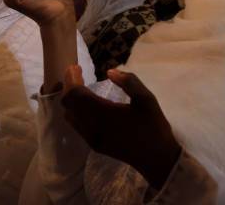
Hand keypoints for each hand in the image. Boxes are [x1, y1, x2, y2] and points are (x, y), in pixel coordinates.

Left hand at [61, 68, 180, 189]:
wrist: (156, 158)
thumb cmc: (153, 126)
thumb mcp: (146, 99)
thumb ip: (129, 82)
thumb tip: (110, 72)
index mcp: (104, 113)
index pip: (76, 94)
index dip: (71, 79)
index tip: (75, 66)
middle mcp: (92, 126)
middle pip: (68, 104)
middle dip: (69, 87)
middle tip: (77, 74)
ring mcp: (91, 137)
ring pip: (69, 115)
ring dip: (71, 100)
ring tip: (81, 87)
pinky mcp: (94, 144)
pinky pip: (76, 125)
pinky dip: (76, 111)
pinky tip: (88, 105)